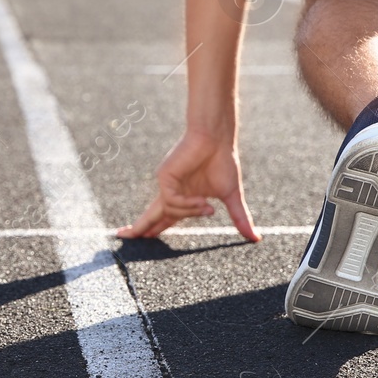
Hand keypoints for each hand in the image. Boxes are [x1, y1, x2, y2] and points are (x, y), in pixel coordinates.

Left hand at [118, 128, 258, 241]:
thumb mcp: (231, 197)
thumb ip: (239, 219)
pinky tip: (202, 202)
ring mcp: (167, 185)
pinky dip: (187, 205)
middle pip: (151, 216)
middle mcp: (172, 192)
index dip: (153, 229)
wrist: (217, 139)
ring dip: (191, 213)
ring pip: (171, 211)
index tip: (141, 238)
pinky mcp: (164, 177)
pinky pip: (172, 201)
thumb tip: (256, 239)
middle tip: (122, 236)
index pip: (165, 218)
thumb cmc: (223, 162)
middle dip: (138, 229)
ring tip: (208, 207)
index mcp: (183, 198)